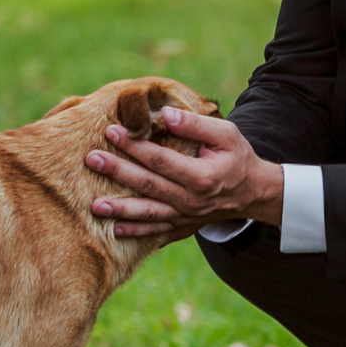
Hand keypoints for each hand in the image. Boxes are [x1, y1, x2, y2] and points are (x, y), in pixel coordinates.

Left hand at [86, 110, 283, 240]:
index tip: (111, 131)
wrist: (254, 193)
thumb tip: (165, 114)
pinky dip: (136, 232)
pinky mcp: (183, 228)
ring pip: (148, 214)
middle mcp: (191, 201)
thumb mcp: (227, 134)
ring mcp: (186, 217)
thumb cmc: (238, 157)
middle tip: (91, 159)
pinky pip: (156, 232)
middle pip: (148, 186)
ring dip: (120, 210)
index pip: (160, 160)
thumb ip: (195, 125)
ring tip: (94, 205)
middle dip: (118, 172)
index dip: (135, 146)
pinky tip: (115, 230)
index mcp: (201, 176)